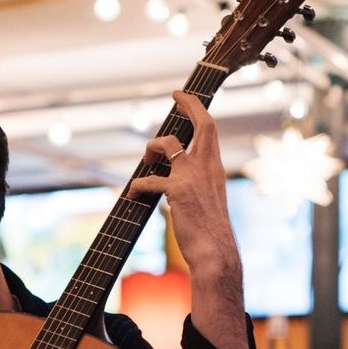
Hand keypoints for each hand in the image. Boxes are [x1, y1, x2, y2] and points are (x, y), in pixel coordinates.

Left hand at [128, 90, 240, 281]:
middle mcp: (206, 166)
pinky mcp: (177, 192)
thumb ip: (198, 184)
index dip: (197, 109)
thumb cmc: (210, 232)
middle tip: (175, 97)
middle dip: (188, 103)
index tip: (184, 98)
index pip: (210, 129)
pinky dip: (137, 185)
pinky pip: (149, 181)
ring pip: (167, 144)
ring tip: (146, 161)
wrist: (215, 251)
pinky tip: (133, 193)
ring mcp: (191, 177)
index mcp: (215, 168)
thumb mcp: (209, 200)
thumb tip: (178, 183)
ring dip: (151, 148)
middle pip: (201, 122)